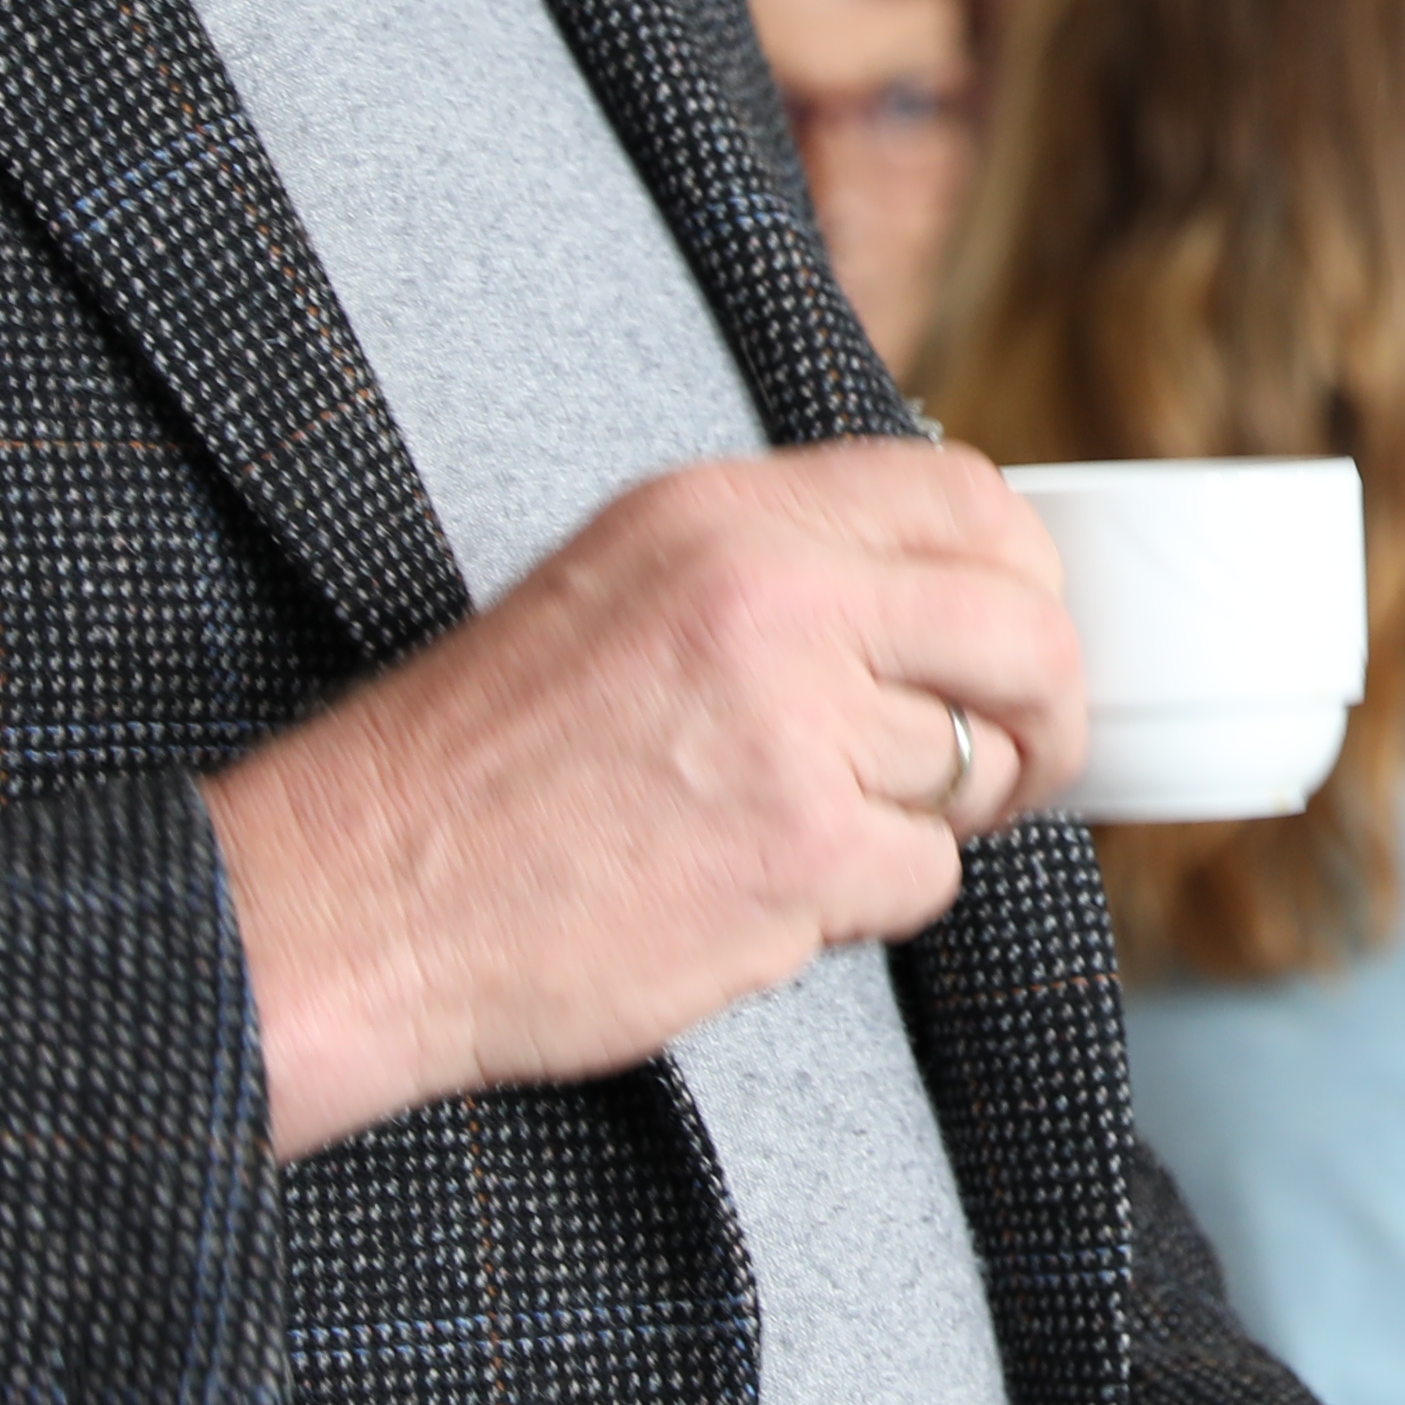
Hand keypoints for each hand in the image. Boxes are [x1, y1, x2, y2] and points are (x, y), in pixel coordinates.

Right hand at [198, 436, 1083, 1155]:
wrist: (358, 899)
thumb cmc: (477, 768)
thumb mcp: (622, 588)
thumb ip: (780, 567)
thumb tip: (949, 596)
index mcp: (723, 515)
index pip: (970, 500)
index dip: (1026, 582)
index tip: (1016, 643)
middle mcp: (770, 595)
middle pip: (1024, 630)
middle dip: (1047, 711)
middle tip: (1019, 764)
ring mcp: (791, 725)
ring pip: (973, 768)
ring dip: (916, 821)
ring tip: (791, 831)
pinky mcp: (798, 853)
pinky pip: (926, 878)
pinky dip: (867, 904)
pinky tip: (762, 893)